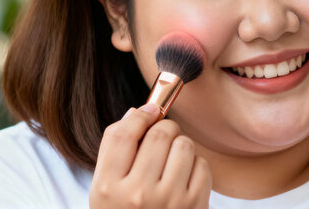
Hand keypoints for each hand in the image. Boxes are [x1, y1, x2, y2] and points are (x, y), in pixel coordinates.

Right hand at [90, 104, 210, 207]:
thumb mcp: (106, 189)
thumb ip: (116, 151)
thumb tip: (138, 111)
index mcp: (107, 188)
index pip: (122, 134)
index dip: (140, 115)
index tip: (148, 110)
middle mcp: (137, 194)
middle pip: (160, 133)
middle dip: (164, 129)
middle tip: (161, 139)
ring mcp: (169, 201)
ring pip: (184, 144)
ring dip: (180, 147)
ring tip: (171, 164)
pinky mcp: (195, 206)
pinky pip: (202, 164)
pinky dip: (195, 167)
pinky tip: (183, 180)